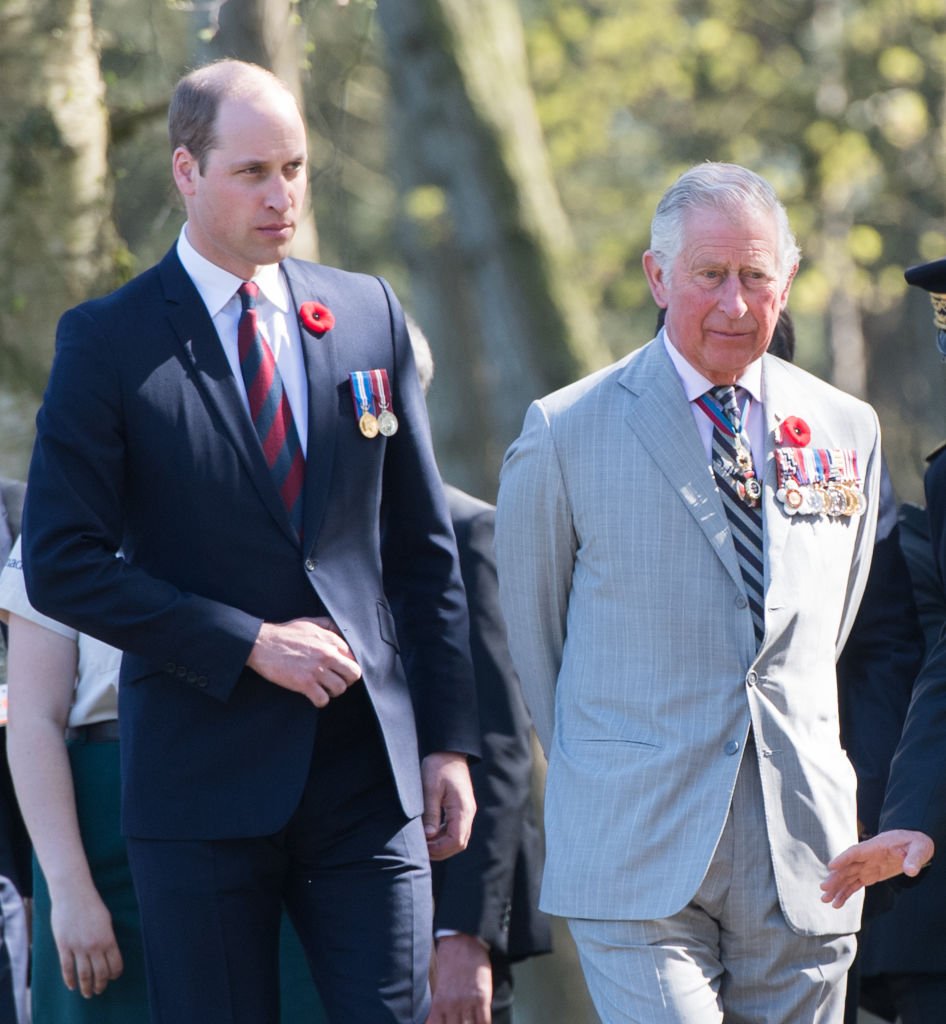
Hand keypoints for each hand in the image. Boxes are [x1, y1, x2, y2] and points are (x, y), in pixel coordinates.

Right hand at [50, 886, 122, 997]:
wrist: (73, 894)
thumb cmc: (91, 904)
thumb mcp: (106, 920)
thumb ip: (107, 937)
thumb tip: (108, 953)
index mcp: (108, 939)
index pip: (115, 964)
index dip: (115, 974)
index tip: (113, 978)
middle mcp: (94, 946)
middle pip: (100, 973)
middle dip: (101, 985)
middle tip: (99, 990)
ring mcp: (78, 947)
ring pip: (84, 974)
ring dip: (86, 987)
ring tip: (88, 993)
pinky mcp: (64, 946)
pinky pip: (67, 968)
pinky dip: (70, 980)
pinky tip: (72, 986)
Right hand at [247, 616, 361, 706]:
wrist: (261, 643)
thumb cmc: (285, 633)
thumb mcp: (310, 622)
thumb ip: (329, 626)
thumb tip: (342, 635)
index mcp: (330, 640)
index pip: (354, 657)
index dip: (347, 666)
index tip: (338, 670)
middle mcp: (327, 654)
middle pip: (354, 674)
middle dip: (347, 680)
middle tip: (335, 681)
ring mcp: (316, 669)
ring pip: (340, 688)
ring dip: (332, 691)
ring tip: (323, 688)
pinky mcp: (304, 683)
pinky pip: (323, 700)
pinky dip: (320, 701)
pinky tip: (313, 695)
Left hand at [421, 752, 475, 860]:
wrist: (449, 750)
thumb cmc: (438, 767)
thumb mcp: (430, 789)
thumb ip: (431, 813)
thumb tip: (429, 836)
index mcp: (462, 809)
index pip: (456, 841)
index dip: (439, 849)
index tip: (423, 846)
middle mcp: (468, 813)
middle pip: (459, 843)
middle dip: (441, 850)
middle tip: (422, 848)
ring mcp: (467, 811)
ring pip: (459, 838)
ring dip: (443, 844)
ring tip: (424, 842)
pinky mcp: (462, 808)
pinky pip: (456, 829)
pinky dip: (444, 835)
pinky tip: (431, 832)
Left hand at [427, 933, 491, 1023]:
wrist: (462, 941)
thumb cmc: (450, 960)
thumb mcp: (440, 983)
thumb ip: (440, 1004)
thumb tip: (440, 1018)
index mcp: (439, 1002)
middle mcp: (452, 1005)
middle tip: (460, 1023)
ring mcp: (467, 1002)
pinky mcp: (482, 997)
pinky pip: (484, 1021)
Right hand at [821, 829, 933, 907]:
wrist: (914, 844)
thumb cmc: (915, 843)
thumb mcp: (919, 848)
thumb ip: (913, 858)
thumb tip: (910, 871)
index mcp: (875, 847)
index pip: (855, 852)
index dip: (843, 859)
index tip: (831, 866)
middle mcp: (867, 857)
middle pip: (847, 867)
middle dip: (835, 878)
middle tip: (824, 888)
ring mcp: (867, 866)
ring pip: (847, 878)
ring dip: (836, 888)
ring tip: (825, 900)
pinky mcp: (870, 875)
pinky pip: (855, 885)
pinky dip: (846, 893)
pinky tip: (837, 903)